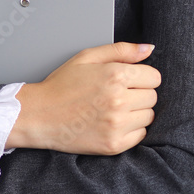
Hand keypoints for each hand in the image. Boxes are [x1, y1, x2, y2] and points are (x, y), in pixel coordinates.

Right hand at [8, 42, 159, 155]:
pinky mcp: (114, 144)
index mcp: (116, 76)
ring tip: (114, 108)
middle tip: (117, 94)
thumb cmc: (61, 85)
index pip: (154, 77)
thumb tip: (149, 48)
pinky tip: (112, 122)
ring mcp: (117, 125)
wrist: (39, 115)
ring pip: (149, 116)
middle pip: (152, 97)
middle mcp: (119, 101)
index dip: (141, 77)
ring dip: (136, 112)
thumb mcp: (87, 57)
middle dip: (139, 93)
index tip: (128, 81)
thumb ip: (121, 50)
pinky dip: (131, 129)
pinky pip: (140, 135)